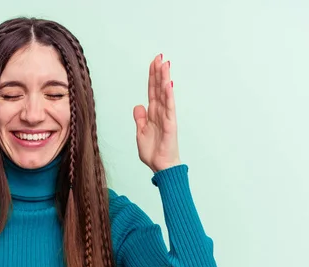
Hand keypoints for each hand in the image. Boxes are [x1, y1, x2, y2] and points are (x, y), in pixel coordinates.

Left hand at [133, 54, 180, 172]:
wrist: (160, 166)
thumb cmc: (153, 152)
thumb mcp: (140, 133)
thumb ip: (140, 118)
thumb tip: (138, 105)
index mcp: (153, 114)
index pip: (152, 91)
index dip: (152, 77)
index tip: (153, 63)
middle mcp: (161, 112)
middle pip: (159, 89)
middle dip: (158, 73)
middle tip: (159, 57)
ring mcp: (167, 117)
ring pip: (165, 94)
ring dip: (164, 79)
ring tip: (165, 65)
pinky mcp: (170, 124)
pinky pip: (169, 108)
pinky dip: (169, 96)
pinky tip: (168, 84)